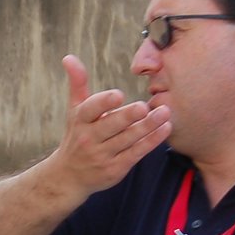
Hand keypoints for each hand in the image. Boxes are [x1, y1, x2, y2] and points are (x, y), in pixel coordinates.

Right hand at [53, 55, 170, 196]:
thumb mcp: (74, 110)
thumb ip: (77, 83)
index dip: (104, 102)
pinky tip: (165, 128)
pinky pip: (136, 153)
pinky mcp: (116, 168)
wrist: (69, 176)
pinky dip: (151, 141)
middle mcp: (89, 138)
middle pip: (111, 125)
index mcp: (80, 120)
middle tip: (145, 106)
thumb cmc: (76, 136)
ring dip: (147, 126)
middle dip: (128, 116)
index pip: (90, 110)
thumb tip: (69, 57)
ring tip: (165, 112)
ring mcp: (103, 155)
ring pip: (128, 139)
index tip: (118, 95)